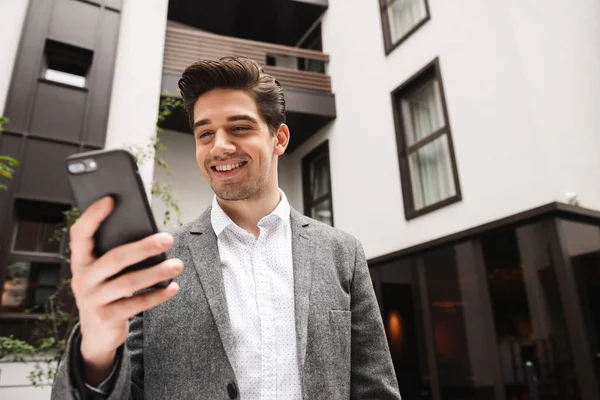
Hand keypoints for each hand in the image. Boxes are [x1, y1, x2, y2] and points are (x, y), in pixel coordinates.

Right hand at [69, 197, 183, 385]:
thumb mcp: (105, 273)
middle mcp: (82, 279)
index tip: (111, 199)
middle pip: (115, 258)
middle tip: (168, 238)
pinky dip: (157, 295)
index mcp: (81, 261)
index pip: (81, 234)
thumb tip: (150, 236)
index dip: (93, 216)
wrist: (97, 334)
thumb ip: (117, 256)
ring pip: (129, 282)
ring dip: (157, 272)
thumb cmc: (107, 292)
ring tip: (177, 265)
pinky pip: (136, 304)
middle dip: (144, 247)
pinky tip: (173, 287)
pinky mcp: (106, 317)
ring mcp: (92, 299)